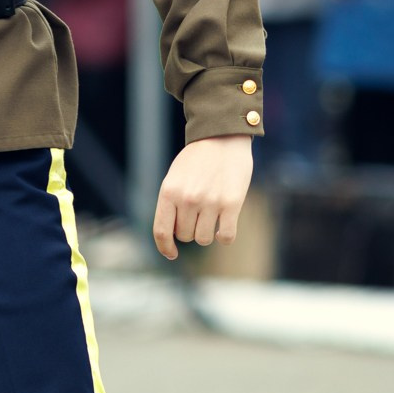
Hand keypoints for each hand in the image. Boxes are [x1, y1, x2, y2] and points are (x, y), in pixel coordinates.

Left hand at [152, 134, 252, 261]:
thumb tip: (171, 235)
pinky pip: (225, 236)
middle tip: (198, 213)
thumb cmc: (196, 161)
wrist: (222, 138)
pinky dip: (224, 236)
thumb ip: (171, 204)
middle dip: (190, 229)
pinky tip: (224, 226)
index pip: (161, 231)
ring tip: (211, 215)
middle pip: (185, 235)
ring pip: (204, 239)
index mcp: (169, 192)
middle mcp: (188, 199)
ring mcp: (210, 202)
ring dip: (207, 232)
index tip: (171, 253)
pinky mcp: (232, 204)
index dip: (165, 247)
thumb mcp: (174, 178)